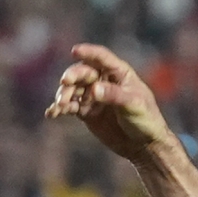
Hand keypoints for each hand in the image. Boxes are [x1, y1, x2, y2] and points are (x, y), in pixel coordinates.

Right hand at [44, 43, 177, 163]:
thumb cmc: (146, 120)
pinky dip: (60, 109)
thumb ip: (113, 95)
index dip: (88, 52)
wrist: (144, 145)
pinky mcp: (87, 112)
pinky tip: (51, 114)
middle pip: (82, 73)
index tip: (74, 51)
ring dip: (64, 95)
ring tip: (60, 106)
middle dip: (72, 77)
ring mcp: (94, 96)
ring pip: (73, 90)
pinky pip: (70, 107)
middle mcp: (104, 81)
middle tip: (65, 83)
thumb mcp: (133, 105)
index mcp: (119, 73)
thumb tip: (93, 90)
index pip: (101, 58)